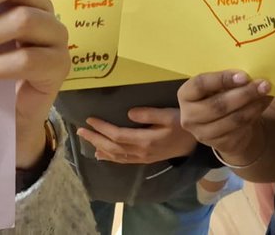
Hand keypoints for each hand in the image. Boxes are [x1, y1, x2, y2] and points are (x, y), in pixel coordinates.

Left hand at [78, 107, 197, 164]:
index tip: (90, 119)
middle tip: (80, 131)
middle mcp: (141, 152)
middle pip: (112, 147)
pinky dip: (110, 158)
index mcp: (145, 140)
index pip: (117, 135)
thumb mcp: (168, 115)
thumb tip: (129, 113)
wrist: (194, 144)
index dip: (102, 128)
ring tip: (86, 141)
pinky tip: (102, 155)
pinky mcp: (145, 159)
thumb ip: (149, 114)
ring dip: (99, 148)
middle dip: (95, 138)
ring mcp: (142, 158)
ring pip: (116, 155)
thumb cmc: (182, 125)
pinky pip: (123, 160)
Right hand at [177, 70, 272, 164]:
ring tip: (266, 93)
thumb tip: (252, 72)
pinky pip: (240, 129)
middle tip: (263, 84)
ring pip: (232, 119)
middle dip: (243, 94)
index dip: (222, 79)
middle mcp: (189, 116)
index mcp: (185, 95)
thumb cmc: (218, 96)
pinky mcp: (219, 145)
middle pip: (217, 105)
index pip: (200, 84)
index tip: (244, 75)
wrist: (223, 126)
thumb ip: (228, 79)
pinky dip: (255, 114)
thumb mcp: (217, 86)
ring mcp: (203, 134)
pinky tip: (263, 103)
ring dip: (253, 105)